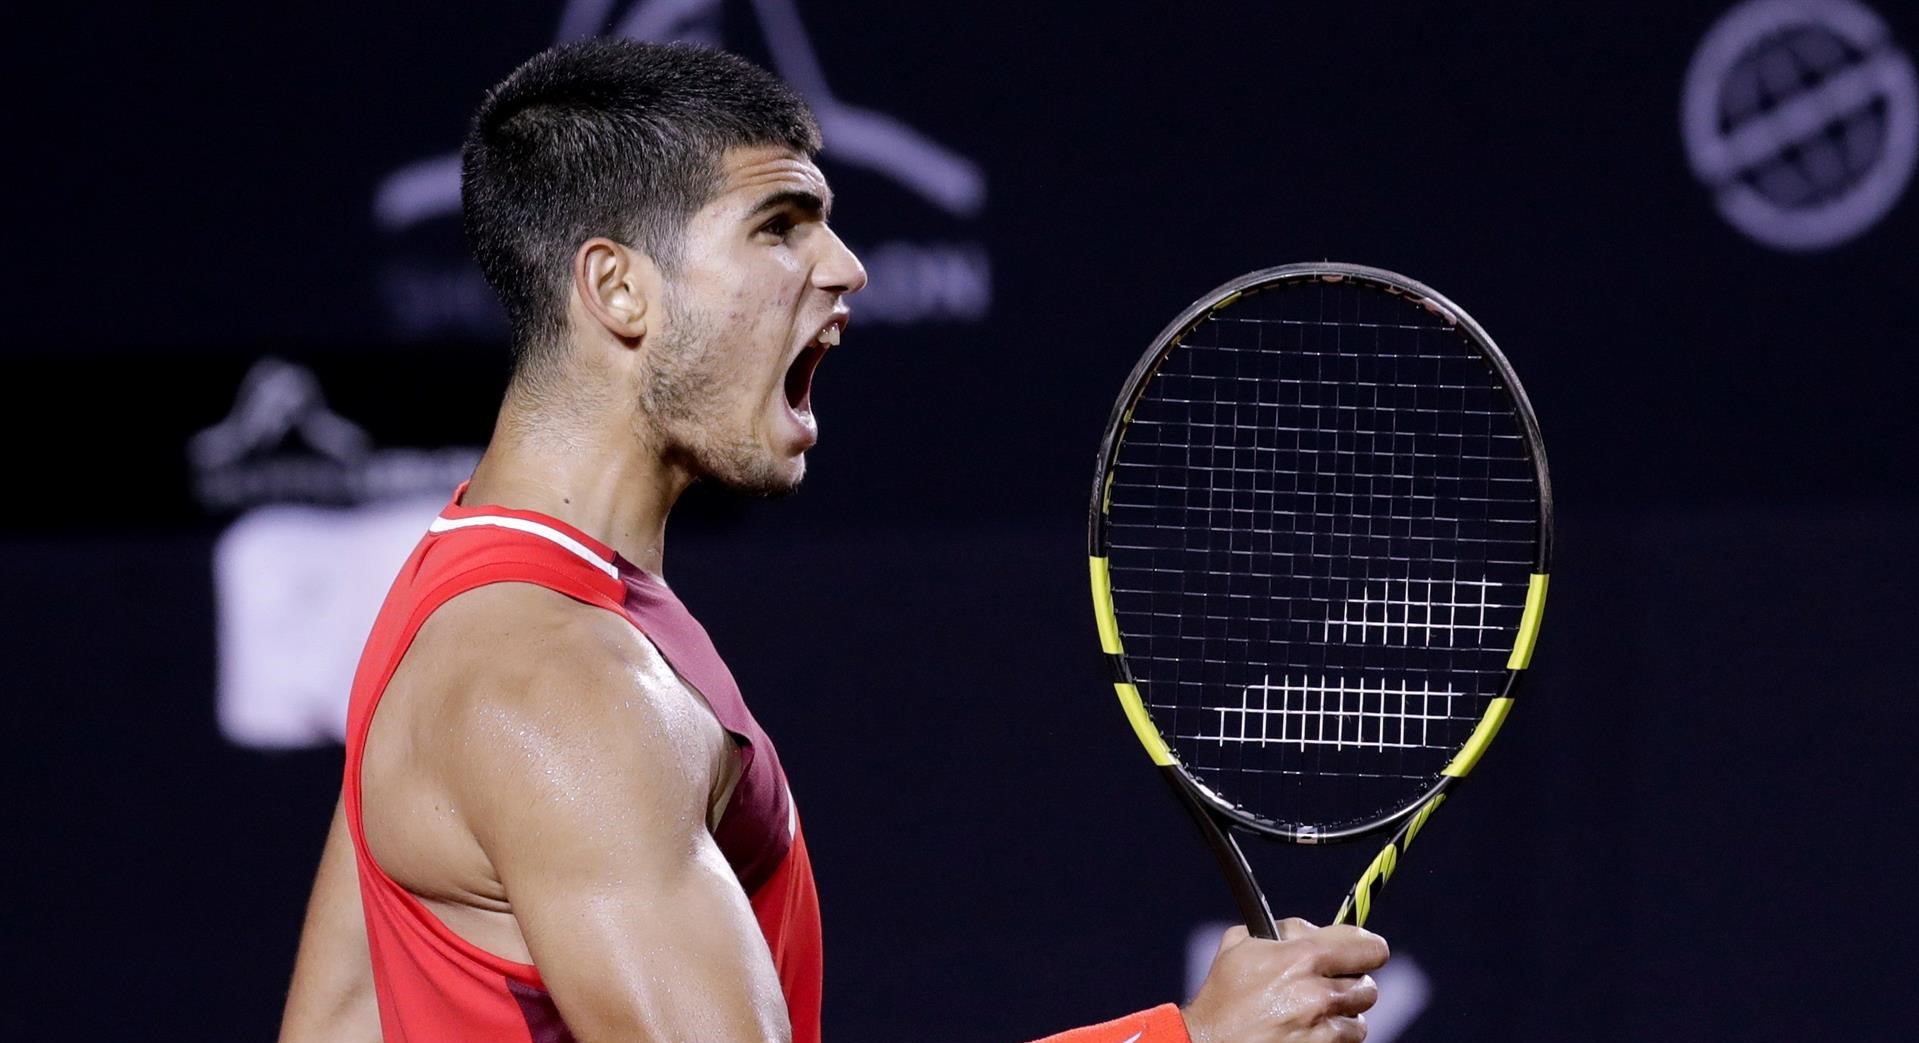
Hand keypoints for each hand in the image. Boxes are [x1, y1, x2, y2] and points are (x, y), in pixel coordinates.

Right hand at [1180, 919, 1388, 1042]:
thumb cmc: (1223, 994)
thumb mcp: (1242, 943)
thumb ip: (1286, 930)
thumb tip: (1317, 931)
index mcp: (1303, 957)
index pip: (1369, 947)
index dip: (1367, 948)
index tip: (1363, 952)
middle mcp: (1319, 992)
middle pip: (1369, 986)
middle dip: (1352, 984)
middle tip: (1332, 985)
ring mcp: (1323, 1027)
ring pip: (1360, 1019)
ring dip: (1343, 1015)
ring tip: (1315, 1013)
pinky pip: (1347, 1042)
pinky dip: (1334, 1037)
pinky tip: (1310, 1032)